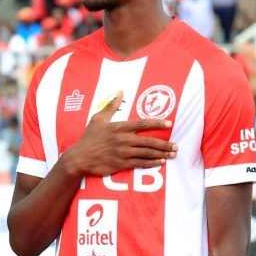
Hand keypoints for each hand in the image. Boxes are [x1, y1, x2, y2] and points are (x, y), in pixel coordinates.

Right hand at [60, 93, 177, 177]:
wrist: (79, 157)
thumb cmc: (88, 138)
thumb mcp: (98, 119)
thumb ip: (111, 106)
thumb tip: (120, 92)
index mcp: (119, 127)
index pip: (143, 124)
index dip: (157, 123)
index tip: (170, 124)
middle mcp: (123, 140)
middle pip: (149, 141)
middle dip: (165, 143)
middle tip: (176, 145)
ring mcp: (123, 152)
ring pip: (147, 153)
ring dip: (161, 154)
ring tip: (172, 154)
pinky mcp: (121, 164)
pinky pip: (140, 163)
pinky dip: (152, 163)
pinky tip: (160, 162)